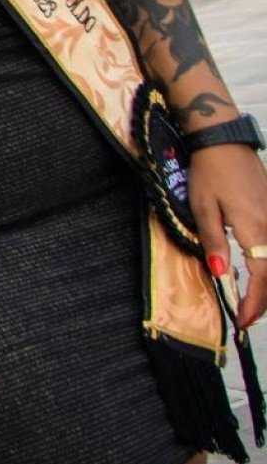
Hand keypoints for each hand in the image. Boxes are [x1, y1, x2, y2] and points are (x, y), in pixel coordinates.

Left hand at [189, 143, 266, 328]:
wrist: (224, 143)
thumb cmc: (209, 173)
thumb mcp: (203, 209)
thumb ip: (213, 243)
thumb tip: (219, 275)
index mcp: (256, 229)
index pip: (262, 276)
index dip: (254, 302)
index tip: (242, 320)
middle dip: (262, 301)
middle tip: (244, 317)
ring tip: (250, 302)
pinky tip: (257, 275)